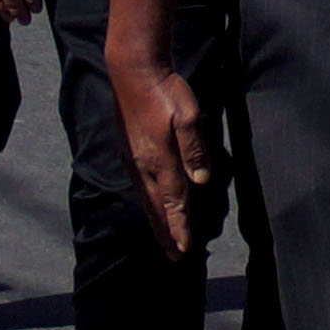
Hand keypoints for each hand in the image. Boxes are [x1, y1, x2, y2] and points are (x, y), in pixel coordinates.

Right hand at [107, 43, 206, 258]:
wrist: (134, 72)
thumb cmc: (166, 92)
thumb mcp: (189, 116)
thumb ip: (194, 149)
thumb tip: (201, 180)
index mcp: (161, 160)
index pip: (174, 201)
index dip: (180, 227)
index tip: (186, 249)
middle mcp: (143, 166)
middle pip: (157, 208)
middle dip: (166, 233)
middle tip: (174, 257)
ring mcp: (133, 159)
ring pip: (145, 200)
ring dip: (155, 222)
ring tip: (162, 239)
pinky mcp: (128, 151)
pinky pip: (138, 187)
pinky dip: (146, 204)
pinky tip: (149, 206)